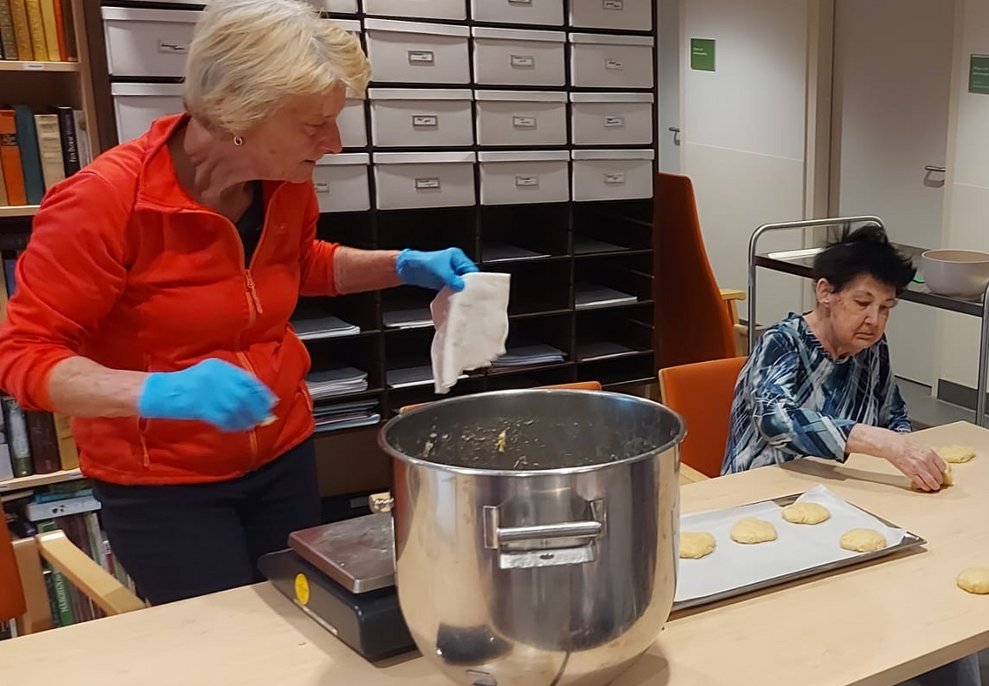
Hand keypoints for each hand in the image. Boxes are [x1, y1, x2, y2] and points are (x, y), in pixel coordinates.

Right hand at [138, 359, 275, 431]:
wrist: (165, 391)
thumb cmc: (189, 380)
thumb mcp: (210, 370)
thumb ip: (230, 376)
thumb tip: (253, 389)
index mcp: (219, 367)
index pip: (247, 380)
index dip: (262, 392)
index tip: (272, 400)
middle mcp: (217, 379)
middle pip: (245, 395)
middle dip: (259, 407)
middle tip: (267, 414)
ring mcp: (210, 394)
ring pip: (237, 409)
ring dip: (249, 417)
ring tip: (256, 422)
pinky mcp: (203, 409)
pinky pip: (225, 419)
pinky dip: (235, 424)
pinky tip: (241, 427)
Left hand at [396, 248, 477, 291]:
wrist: (408, 269)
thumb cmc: (422, 262)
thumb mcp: (439, 269)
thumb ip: (451, 278)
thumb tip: (461, 286)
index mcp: (456, 257)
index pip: (470, 268)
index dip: (472, 277)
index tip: (472, 287)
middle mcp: (454, 265)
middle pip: (466, 277)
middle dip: (466, 285)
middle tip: (466, 293)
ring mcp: (450, 274)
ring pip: (460, 284)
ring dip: (459, 290)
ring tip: (459, 296)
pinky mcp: (444, 282)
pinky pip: (452, 288)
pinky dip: (453, 293)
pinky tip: (453, 297)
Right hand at [885, 437, 945, 491]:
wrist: (893, 445)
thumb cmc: (905, 445)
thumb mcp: (922, 448)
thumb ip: (930, 457)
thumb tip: (935, 466)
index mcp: (930, 453)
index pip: (942, 467)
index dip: (942, 472)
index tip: (940, 474)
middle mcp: (926, 461)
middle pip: (938, 475)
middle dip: (939, 481)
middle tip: (938, 482)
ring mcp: (918, 468)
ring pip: (931, 481)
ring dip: (933, 486)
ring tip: (934, 487)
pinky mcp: (910, 473)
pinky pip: (921, 483)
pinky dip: (924, 487)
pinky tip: (926, 487)